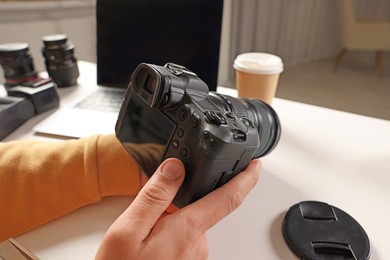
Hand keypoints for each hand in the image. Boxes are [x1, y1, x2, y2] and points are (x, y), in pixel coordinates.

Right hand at [95, 158, 260, 259]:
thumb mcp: (128, 230)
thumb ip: (154, 196)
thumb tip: (175, 168)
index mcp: (187, 230)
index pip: (228, 199)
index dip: (245, 179)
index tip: (255, 166)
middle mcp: (197, 244)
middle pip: (199, 205)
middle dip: (181, 196)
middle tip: (151, 203)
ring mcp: (192, 254)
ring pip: (187, 220)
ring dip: (171, 214)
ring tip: (142, 225)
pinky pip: (182, 234)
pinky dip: (169, 227)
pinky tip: (149, 236)